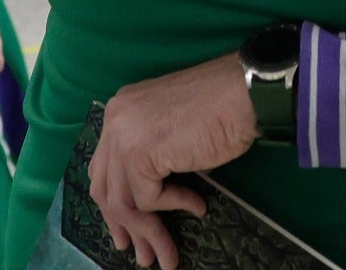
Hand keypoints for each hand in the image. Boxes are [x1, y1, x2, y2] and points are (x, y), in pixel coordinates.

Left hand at [89, 53, 257, 269]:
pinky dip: (174, 206)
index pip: (103, 168)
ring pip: (123, 201)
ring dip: (149, 232)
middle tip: (142, 254)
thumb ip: (150, 150)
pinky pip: (148, 199)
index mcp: (120, 109)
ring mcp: (123, 135)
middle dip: (123, 226)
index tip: (127, 231)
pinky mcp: (139, 153)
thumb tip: (144, 198)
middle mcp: (115, 119)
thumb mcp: (172, 128)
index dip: (113, 204)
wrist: (242, 92)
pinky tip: (197, 205)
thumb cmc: (220, 107)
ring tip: (168, 254)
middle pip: (105, 187)